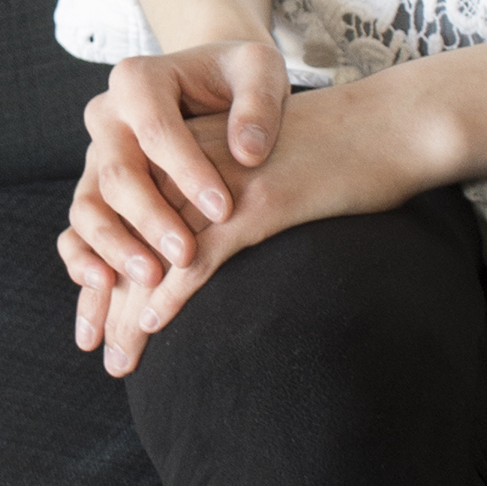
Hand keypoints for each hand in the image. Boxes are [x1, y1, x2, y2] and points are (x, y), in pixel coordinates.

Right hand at [59, 40, 287, 364]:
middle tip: (187, 254)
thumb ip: (257, 103)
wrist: (212, 84)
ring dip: (114, 247)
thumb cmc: (238, 78)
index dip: (188, 172)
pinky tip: (105, 287)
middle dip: (150, 218)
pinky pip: (75, 230)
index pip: (157, 129)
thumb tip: (248, 152)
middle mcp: (106, 117)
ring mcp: (95, 157)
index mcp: (138, 80)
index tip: (224, 209)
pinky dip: (82, 260)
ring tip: (150, 278)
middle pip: (116, 172)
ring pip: (87, 207)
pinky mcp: (94, 192)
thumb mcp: (258, 70)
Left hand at [65, 80, 433, 374]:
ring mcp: (226, 181)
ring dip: (131, 308)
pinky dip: (173, 291)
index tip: (97, 316)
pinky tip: (155, 321)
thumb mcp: (259, 165)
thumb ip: (221, 193)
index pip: (128, 211)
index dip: (107, 266)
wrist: (389, 127)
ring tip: (121, 357)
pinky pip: (202, 252)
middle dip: (108, 296)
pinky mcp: (260, 203)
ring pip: (157, 249)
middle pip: (130, 233)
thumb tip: (194, 250)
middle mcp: (196, 160)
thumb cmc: (330, 155)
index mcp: (190, 147)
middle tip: (97, 348)